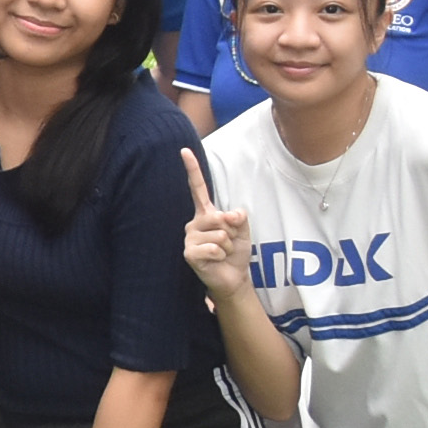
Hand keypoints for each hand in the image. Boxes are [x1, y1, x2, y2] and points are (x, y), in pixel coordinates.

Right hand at [180, 156, 255, 295]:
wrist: (233, 277)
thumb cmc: (235, 251)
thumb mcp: (243, 230)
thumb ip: (239, 218)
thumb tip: (229, 216)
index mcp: (206, 213)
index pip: (198, 188)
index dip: (192, 169)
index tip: (184, 150)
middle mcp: (194, 222)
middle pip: (219, 216)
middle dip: (232, 232)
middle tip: (227, 244)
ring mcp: (190, 238)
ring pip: (220, 235)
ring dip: (227, 246)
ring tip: (222, 253)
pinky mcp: (189, 253)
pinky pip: (213, 248)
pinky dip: (220, 256)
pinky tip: (215, 261)